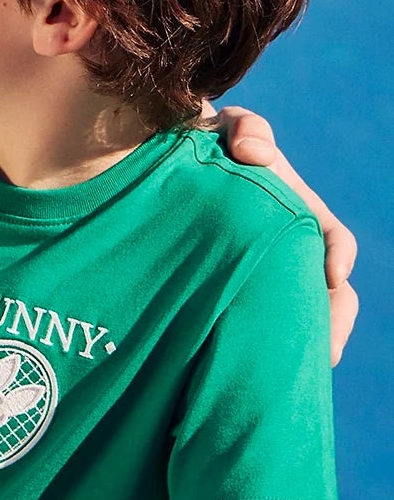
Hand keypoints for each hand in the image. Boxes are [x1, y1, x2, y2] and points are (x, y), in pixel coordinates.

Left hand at [212, 107, 357, 363]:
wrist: (161, 163)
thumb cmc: (205, 143)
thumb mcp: (228, 128)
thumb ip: (248, 129)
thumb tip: (252, 154)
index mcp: (296, 212)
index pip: (332, 239)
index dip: (338, 256)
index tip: (333, 275)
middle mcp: (286, 247)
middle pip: (324, 292)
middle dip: (330, 322)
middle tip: (325, 353)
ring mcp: (259, 272)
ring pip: (291, 314)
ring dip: (298, 340)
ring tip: (292, 370)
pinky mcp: (226, 293)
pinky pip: (248, 324)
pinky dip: (251, 345)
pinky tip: (238, 366)